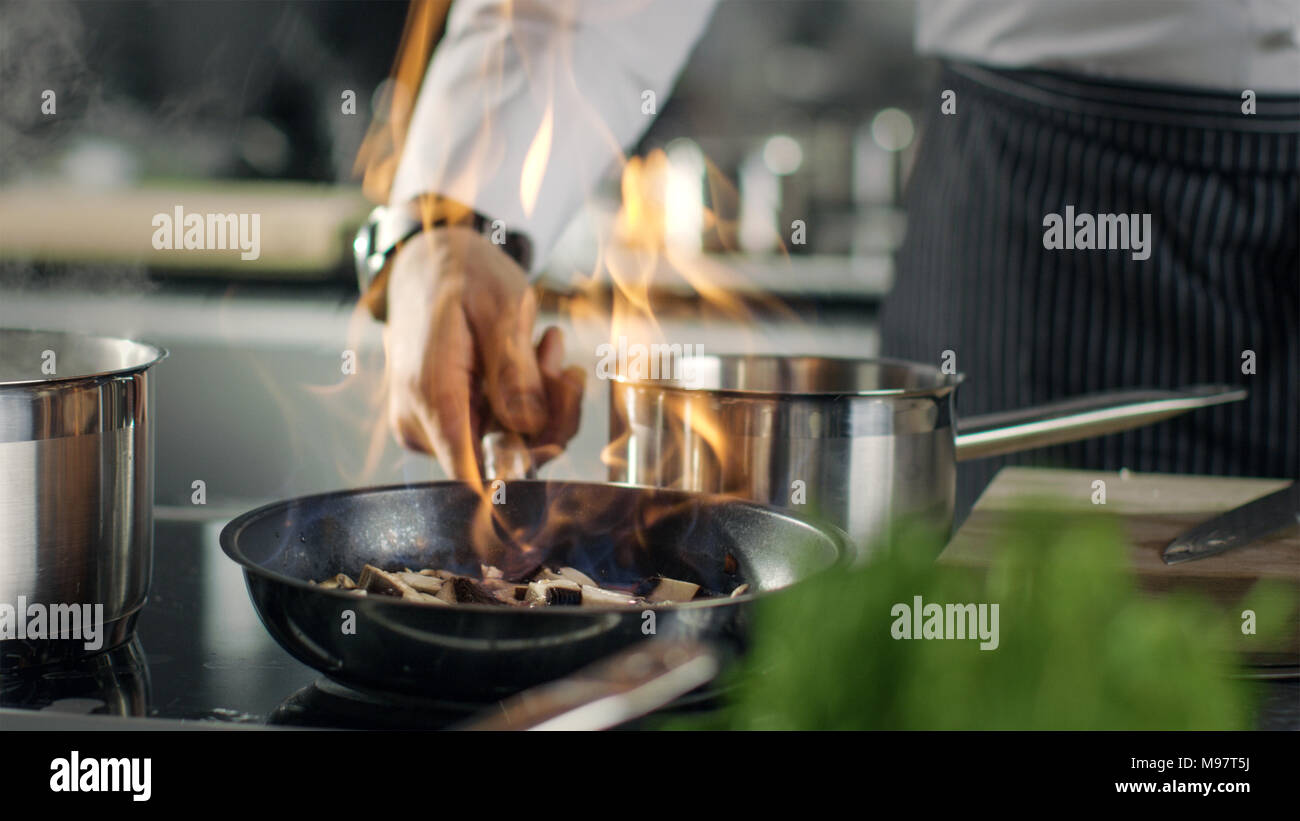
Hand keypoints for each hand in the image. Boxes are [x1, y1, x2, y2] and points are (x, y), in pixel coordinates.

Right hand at [382, 225, 584, 482]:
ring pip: (504, 442)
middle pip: (499, 457)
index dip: (524, 463)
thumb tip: (529, 427)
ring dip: (540, 402)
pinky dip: (524, 398)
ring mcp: (430, 423)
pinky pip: (495, 427)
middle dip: (546, 417)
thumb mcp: (502, 309)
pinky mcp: (444, 419)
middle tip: (565, 368)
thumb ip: (514, 370)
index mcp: (431, 394)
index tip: (557, 425)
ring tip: (547, 347)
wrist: (429, 260)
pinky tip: (533, 358)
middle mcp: (421, 421)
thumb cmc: (463, 274)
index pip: (473, 471)